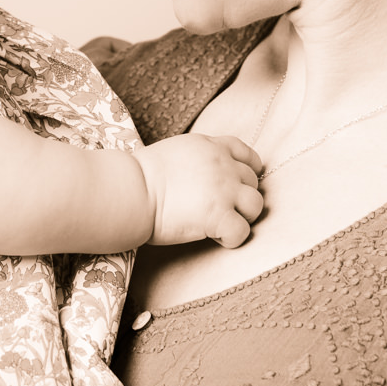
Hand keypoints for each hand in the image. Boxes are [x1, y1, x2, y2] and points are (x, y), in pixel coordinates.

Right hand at [132, 134, 265, 248]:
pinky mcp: (219, 216)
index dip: (249, 170)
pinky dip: (233, 238)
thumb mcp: (174, 152)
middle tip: (222, 210)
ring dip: (244, 216)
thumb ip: (197, 159)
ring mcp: (224, 190)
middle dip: (241, 197)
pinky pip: (243, 232)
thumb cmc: (139, 176)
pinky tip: (217, 239)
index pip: (246, 154)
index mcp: (211, 147)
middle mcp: (223, 165)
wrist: (130, 190)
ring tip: (223, 225)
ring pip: (256, 205)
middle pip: (253, 182)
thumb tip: (200, 175)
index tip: (240, 184)